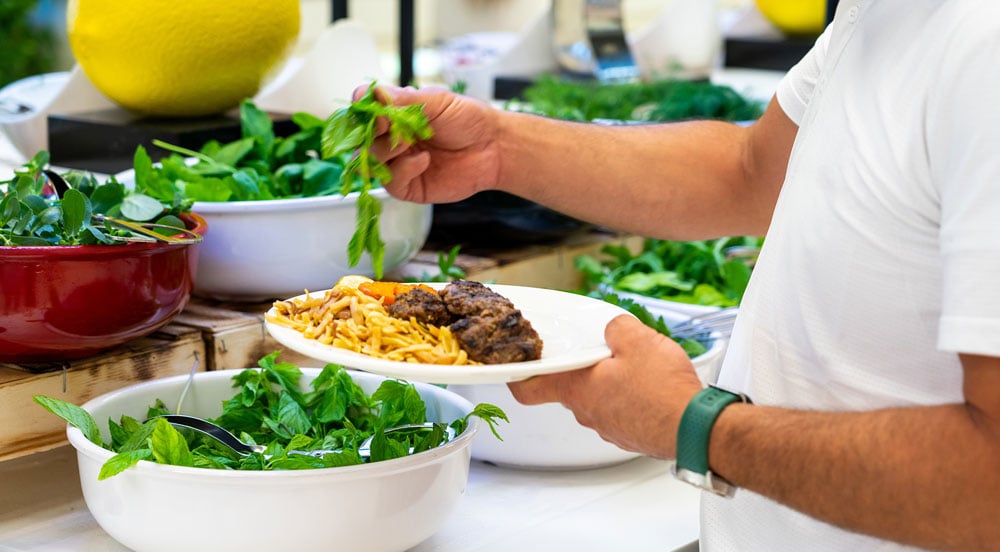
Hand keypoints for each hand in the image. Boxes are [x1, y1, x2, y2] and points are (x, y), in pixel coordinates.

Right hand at [352, 84, 501, 203]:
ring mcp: (399, 163)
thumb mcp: (436, 101)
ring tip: (408, 142)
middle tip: (389, 126)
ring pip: (370, 162)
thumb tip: (368, 94)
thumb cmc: (468, 120)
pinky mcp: (409, 186)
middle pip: (362, 139)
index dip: (362, 111)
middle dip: (372, 132)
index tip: (366, 106)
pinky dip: (404, 169)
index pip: (364, 113)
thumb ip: (402, 100)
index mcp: (396, 115)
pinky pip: (391, 182)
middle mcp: (393, 139)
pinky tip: (424, 160)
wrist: (494, 147)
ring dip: (385, 150)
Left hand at [508, 314, 703, 458]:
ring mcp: (609, 427)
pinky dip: (630, 399)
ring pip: (598, 400)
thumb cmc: (662, 390)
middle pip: (570, 388)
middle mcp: (587, 412)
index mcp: (577, 389)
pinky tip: (651, 387)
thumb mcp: (637, 339)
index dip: (520, 376)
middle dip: (583, 368)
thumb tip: (613, 328)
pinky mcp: (631, 435)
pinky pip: (621, 412)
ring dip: (610, 384)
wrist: (695, 428)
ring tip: (636, 367)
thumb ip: (616, 327)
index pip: (528, 389)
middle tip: (603, 351)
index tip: (519, 366)